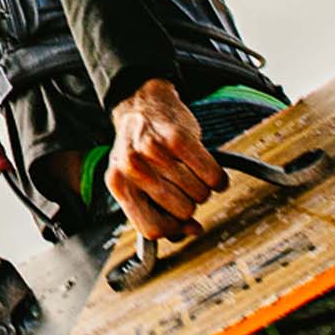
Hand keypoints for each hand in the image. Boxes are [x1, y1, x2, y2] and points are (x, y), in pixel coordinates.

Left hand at [105, 79, 224, 242]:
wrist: (141, 103)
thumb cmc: (141, 149)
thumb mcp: (137, 182)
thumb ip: (159, 213)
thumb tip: (193, 231)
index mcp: (118, 184)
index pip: (151, 229)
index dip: (173, 230)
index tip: (183, 223)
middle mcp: (131, 168)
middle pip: (181, 212)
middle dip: (190, 204)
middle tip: (184, 187)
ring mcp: (153, 151)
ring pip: (199, 195)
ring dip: (202, 188)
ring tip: (190, 173)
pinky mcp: (177, 138)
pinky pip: (212, 176)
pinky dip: (216, 178)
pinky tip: (207, 169)